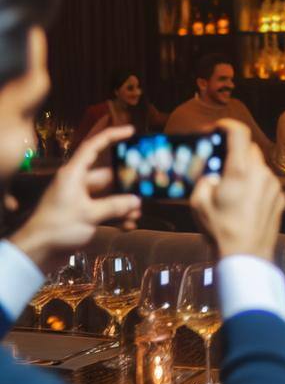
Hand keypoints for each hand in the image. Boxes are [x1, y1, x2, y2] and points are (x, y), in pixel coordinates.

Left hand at [10, 125, 140, 269]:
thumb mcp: (90, 214)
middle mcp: (78, 183)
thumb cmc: (59, 226)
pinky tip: (128, 226)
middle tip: (146, 189)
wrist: (38, 252)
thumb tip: (137, 201)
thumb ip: (115, 205)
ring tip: (136, 215)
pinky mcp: (82, 214)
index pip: (93, 147)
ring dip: (124, 205)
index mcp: (74, 174)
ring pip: (109, 195)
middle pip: (108, 176)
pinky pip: (105, 210)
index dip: (112, 136)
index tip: (131, 131)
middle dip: (126, 186)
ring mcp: (80, 199)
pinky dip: (117, 216)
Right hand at [190, 120, 284, 262]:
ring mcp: (274, 185)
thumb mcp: (199, 203)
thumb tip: (212, 175)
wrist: (247, 255)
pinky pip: (266, 183)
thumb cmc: (220, 229)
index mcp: (240, 171)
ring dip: (246, 169)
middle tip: (221, 163)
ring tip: (232, 188)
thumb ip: (204, 180)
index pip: (239, 133)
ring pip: (259, 166)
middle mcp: (261, 173)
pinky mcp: (281, 198)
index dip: (228, 125)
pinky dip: (256, 184)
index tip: (218, 128)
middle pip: (250, 149)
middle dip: (235, 151)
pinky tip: (245, 202)